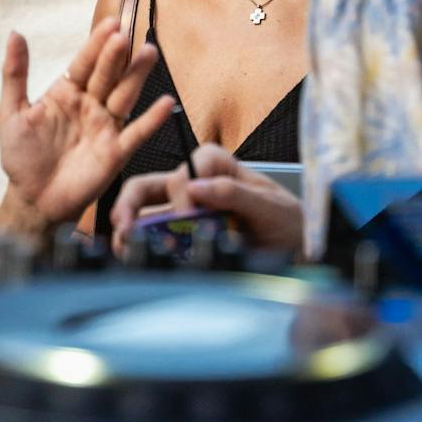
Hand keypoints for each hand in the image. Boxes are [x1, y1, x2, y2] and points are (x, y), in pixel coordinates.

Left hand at [0, 20, 177, 227]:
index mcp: (67, 92)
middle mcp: (90, 105)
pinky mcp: (116, 152)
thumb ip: (15, 74)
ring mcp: (105, 127)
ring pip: (125, 96)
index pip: (84, 62)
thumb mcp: (12, 112)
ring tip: (149, 53)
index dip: (96, 44)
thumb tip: (15, 33)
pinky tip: (166, 103)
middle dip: (116, 56)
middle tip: (126, 35)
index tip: (111, 23)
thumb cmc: (21, 156)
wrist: (33, 200)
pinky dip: (152, 119)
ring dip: (137, 76)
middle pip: (107, 75)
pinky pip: (137, 133)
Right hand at [110, 144, 303, 254]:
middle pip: (150, 184)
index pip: (188, 169)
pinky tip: (133, 256)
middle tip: (125, 227)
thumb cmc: (287, 221)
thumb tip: (195, 188)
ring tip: (125, 246)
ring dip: (128, 227)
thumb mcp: (270, 206)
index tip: (191, 217)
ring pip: (142, 210)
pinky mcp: (181, 234)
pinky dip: (137, 245)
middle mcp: (194, 184)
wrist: (296, 250)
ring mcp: (183, 210)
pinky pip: (151, 235)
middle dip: (130, 203)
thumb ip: (235, 194)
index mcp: (216, 166)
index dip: (184, 192)